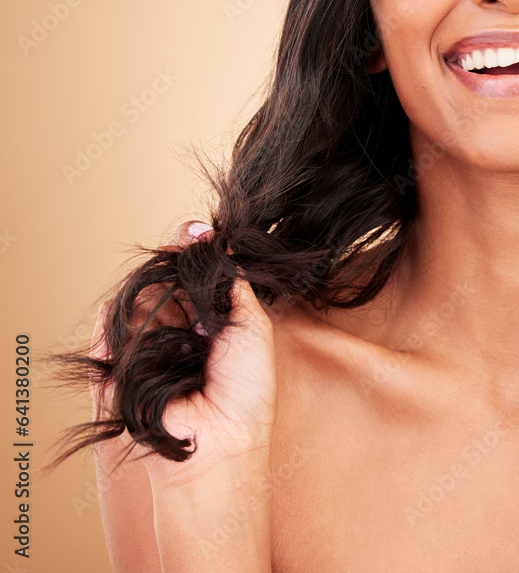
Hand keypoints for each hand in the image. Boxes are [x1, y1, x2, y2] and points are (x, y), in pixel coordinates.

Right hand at [92, 221, 277, 490]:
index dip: (195, 253)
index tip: (201, 232)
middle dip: (176, 259)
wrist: (219, 440)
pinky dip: (126, 307)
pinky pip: (112, 321)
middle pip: (165, 278)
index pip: (194, 277)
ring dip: (156, 281)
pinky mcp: (119, 359)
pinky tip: (145, 298)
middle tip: (189, 242)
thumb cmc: (246, 389)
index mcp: (210, 322)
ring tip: (177, 289)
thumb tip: (219, 243)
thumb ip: (233, 284)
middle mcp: (177, 330)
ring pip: (140, 292)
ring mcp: (147, 342)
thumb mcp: (251, 324)